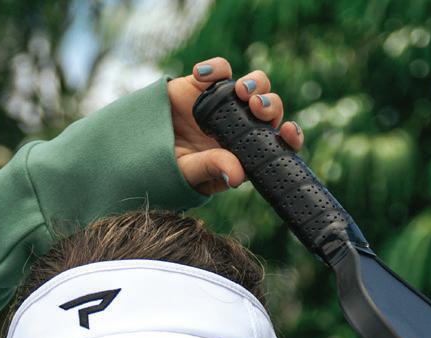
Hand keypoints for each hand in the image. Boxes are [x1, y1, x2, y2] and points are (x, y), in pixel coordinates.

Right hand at [167, 57, 302, 195]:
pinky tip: (200, 77)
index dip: (289, 135)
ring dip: (255, 84)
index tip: (286, 132)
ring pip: (256, 84)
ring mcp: (227, 102)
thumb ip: (213, 169)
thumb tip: (237, 176)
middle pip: (271, 108)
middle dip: (270, 105)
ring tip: (241, 91)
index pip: (278, 141)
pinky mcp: (207, 84)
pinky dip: (215, 69)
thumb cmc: (170, 166)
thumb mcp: (190, 173)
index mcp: (246, 149)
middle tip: (256, 107)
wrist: (141, 145)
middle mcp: (242, 124)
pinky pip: (221, 69)